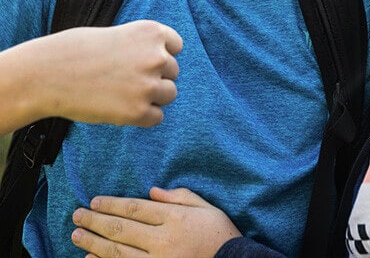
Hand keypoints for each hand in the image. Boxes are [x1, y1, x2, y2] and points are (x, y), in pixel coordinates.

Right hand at [35, 21, 180, 126]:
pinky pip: (157, 117)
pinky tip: (119, 108)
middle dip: (154, 76)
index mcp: (152, 32)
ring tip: (122, 93)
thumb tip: (164, 63)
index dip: (159, 55)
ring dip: (151, 97)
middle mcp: (156, 56)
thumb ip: (143, 46)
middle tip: (123, 79)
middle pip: (173, 72)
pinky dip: (142, 116)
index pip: (176, 46)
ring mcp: (148, 85)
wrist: (46, 74)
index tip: (139, 60)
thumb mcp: (117, 34)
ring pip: (169, 94)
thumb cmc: (76, 52)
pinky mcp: (138, 111)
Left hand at [71, 187, 239, 257]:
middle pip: (122, 228)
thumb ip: (179, 197)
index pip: (136, 209)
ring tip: (76, 234)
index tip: (95, 201)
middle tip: (77, 215)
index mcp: (175, 218)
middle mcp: (163, 239)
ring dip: (93, 242)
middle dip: (96, 221)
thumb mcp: (205, 207)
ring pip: (117, 251)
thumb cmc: (220, 233)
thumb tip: (152, 192)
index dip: (112, 204)